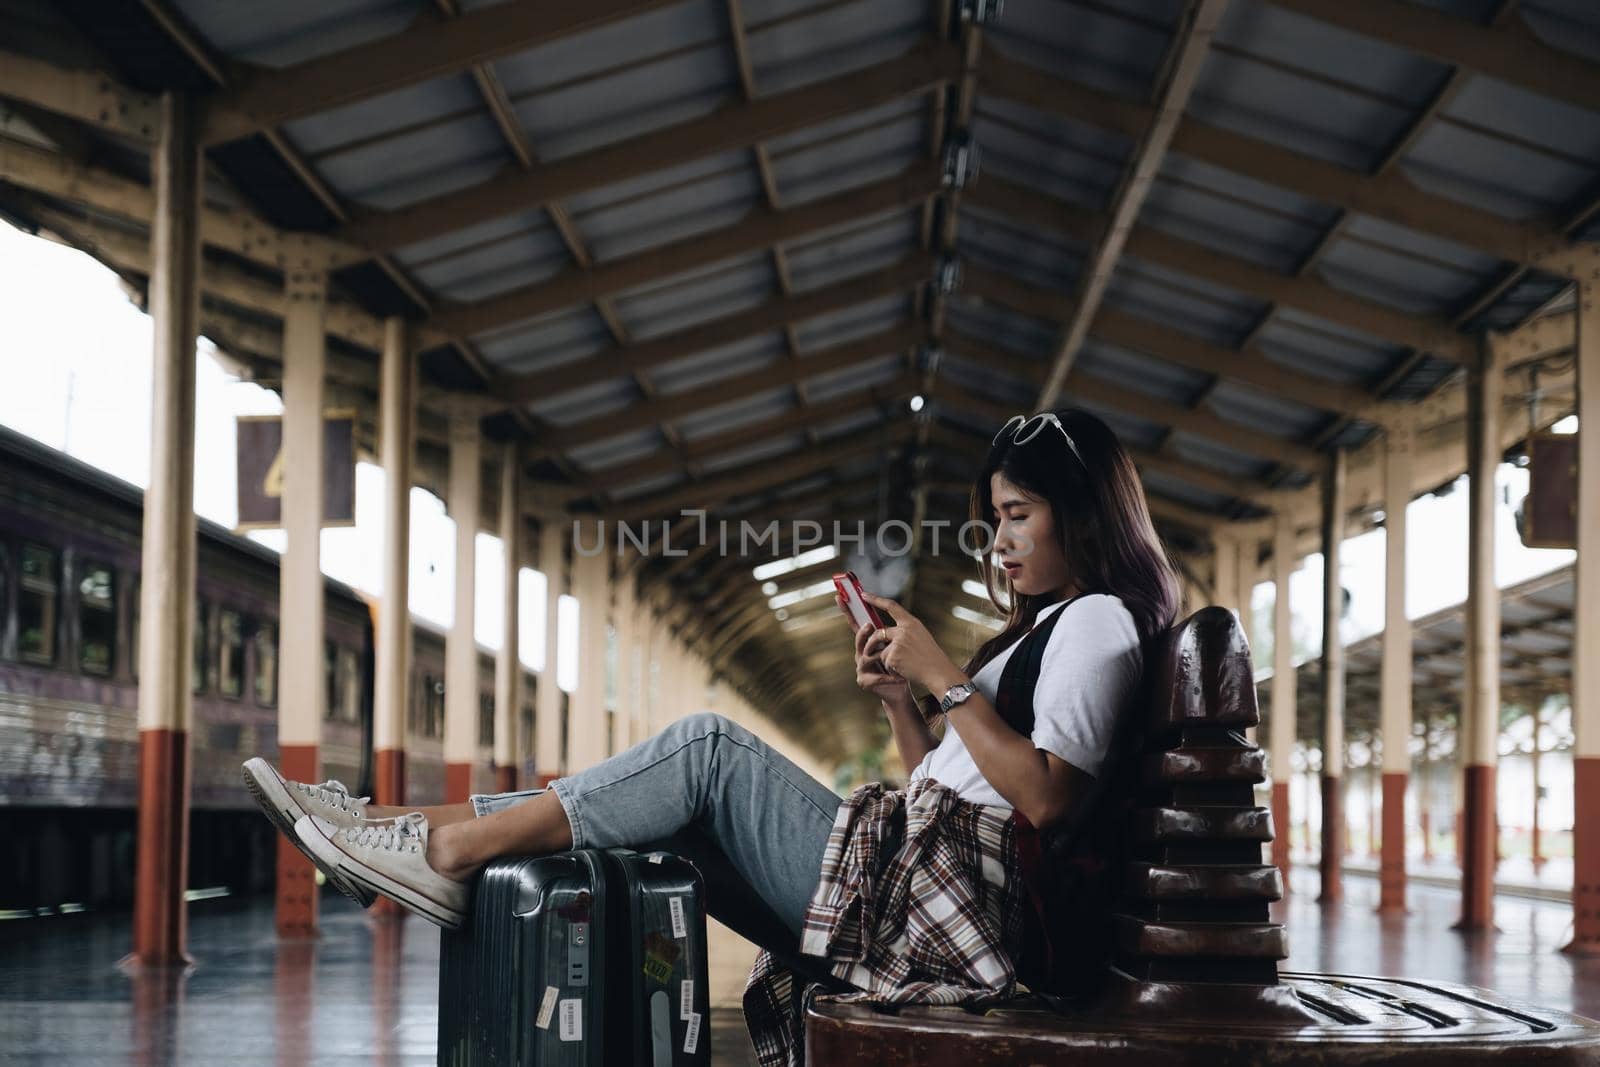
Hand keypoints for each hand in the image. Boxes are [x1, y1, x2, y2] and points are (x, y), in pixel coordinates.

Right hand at [843, 595, 914, 712]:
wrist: (900, 688)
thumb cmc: (899, 666)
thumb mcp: (896, 646)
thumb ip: (889, 631)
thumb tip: (890, 606)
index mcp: (868, 642)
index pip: (856, 624)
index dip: (847, 611)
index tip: (840, 596)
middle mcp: (861, 653)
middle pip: (858, 639)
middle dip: (863, 633)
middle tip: (870, 626)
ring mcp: (860, 667)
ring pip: (866, 657)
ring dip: (882, 658)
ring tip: (894, 661)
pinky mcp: (863, 681)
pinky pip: (874, 676)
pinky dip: (888, 677)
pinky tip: (898, 678)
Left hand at [860, 593, 965, 694]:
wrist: (939, 673)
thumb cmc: (930, 657)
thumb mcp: (920, 637)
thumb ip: (904, 631)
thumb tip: (883, 631)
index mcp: (912, 623)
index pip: (891, 606)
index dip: (876, 599)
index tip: (864, 595)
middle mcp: (904, 630)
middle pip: (878, 632)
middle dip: (871, 643)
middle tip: (868, 651)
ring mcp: (898, 643)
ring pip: (881, 650)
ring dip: (885, 659)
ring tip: (899, 666)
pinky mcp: (893, 656)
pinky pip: (884, 662)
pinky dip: (891, 669)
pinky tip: (904, 671)